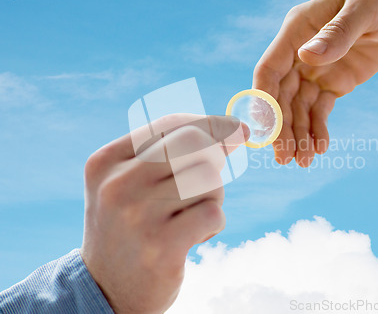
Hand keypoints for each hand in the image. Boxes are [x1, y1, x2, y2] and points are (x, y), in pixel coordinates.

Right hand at [80, 114, 247, 313]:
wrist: (106, 289)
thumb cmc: (130, 226)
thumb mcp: (131, 182)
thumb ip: (171, 152)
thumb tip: (235, 129)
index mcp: (106, 162)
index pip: (170, 124)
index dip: (210, 123)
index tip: (236, 128)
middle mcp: (118, 185)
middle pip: (195, 144)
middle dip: (216, 156)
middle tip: (210, 178)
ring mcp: (138, 216)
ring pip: (209, 179)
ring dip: (213, 197)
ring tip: (190, 216)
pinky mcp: (162, 246)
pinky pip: (214, 212)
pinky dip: (214, 224)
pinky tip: (194, 236)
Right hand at [253, 0, 377, 166]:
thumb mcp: (364, 9)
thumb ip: (337, 33)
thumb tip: (308, 58)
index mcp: (296, 31)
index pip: (269, 69)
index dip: (264, 98)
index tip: (265, 128)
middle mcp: (299, 54)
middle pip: (281, 96)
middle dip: (281, 127)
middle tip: (283, 157)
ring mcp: (315, 71)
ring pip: (299, 108)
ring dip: (298, 135)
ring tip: (302, 162)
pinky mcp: (334, 83)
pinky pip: (321, 110)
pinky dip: (318, 130)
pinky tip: (320, 148)